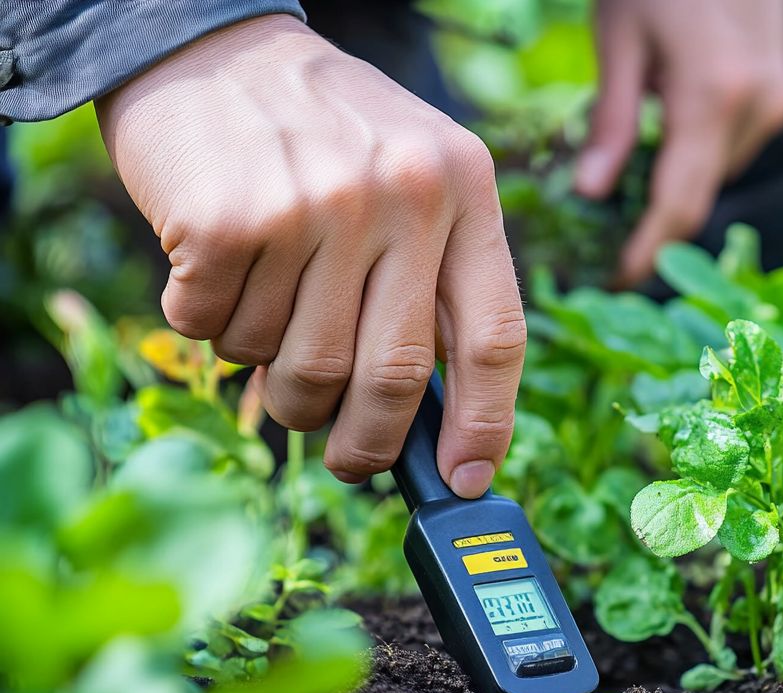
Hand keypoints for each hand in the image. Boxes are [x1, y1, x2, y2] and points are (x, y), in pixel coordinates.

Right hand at [96, 14, 524, 495]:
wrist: (216, 44)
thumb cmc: (327, 136)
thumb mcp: (417, 180)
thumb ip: (435, 282)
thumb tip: (433, 423)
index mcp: (466, 189)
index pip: (496, 336)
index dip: (486, 425)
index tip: (464, 481)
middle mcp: (401, 195)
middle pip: (393, 376)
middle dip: (366, 442)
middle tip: (348, 459)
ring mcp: (314, 205)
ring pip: (298, 367)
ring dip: (277, 377)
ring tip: (271, 321)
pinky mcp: (227, 218)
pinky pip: (217, 332)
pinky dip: (210, 325)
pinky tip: (220, 272)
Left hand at [574, 0, 782, 285]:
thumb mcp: (619, 38)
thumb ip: (611, 122)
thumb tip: (591, 195)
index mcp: (711, 96)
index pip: (679, 203)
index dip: (648, 251)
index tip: (618, 282)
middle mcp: (756, 108)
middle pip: (701, 196)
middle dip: (659, 226)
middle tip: (613, 248)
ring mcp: (777, 102)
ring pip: (719, 175)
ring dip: (679, 185)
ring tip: (634, 182)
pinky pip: (735, 148)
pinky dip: (700, 156)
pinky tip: (670, 137)